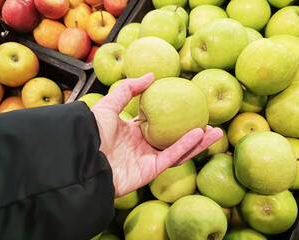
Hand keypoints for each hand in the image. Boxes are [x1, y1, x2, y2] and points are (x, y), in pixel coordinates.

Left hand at [90, 73, 222, 197]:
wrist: (81, 156)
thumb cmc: (92, 131)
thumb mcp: (109, 104)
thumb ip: (129, 89)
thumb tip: (151, 75)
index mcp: (132, 132)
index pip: (158, 124)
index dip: (175, 117)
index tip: (190, 107)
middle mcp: (142, 147)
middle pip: (173, 139)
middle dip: (193, 132)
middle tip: (210, 121)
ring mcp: (146, 160)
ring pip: (178, 150)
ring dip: (198, 142)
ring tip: (217, 131)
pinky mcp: (149, 172)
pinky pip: (171, 157)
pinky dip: (186, 146)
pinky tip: (199, 134)